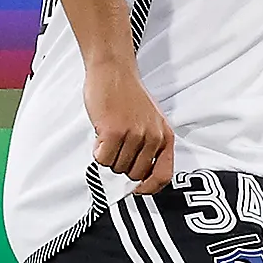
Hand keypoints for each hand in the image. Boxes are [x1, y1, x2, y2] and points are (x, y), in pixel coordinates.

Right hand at [85, 60, 173, 194]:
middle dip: (121, 166)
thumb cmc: (129, 96)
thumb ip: (150, 146)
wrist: (114, 72)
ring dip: (108, 156)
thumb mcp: (151, 122)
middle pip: (134, 174)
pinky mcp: (114, 132)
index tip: (137, 190)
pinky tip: (100, 135)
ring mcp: (134, 135)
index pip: (164, 175)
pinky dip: (97, 151)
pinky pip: (102, 158)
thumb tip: (140, 175)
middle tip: (116, 148)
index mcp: (165, 137)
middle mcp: (153, 137)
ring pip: (116, 167)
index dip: (150, 188)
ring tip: (109, 137)